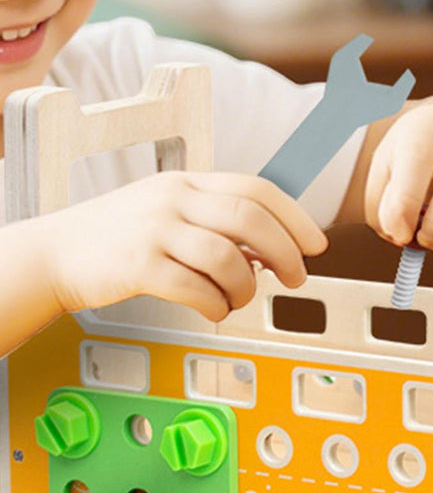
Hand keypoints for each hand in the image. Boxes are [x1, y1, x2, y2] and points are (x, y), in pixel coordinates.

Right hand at [38, 172, 327, 320]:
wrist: (56, 252)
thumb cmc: (124, 237)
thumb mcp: (171, 213)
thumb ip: (218, 224)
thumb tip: (272, 252)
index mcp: (188, 183)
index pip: (256, 190)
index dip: (295, 218)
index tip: (316, 245)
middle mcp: (173, 199)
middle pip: (250, 218)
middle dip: (285, 252)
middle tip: (295, 278)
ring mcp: (154, 230)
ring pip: (227, 257)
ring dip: (247, 286)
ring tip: (240, 298)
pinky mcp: (137, 266)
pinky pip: (195, 288)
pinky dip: (217, 305)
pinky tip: (215, 309)